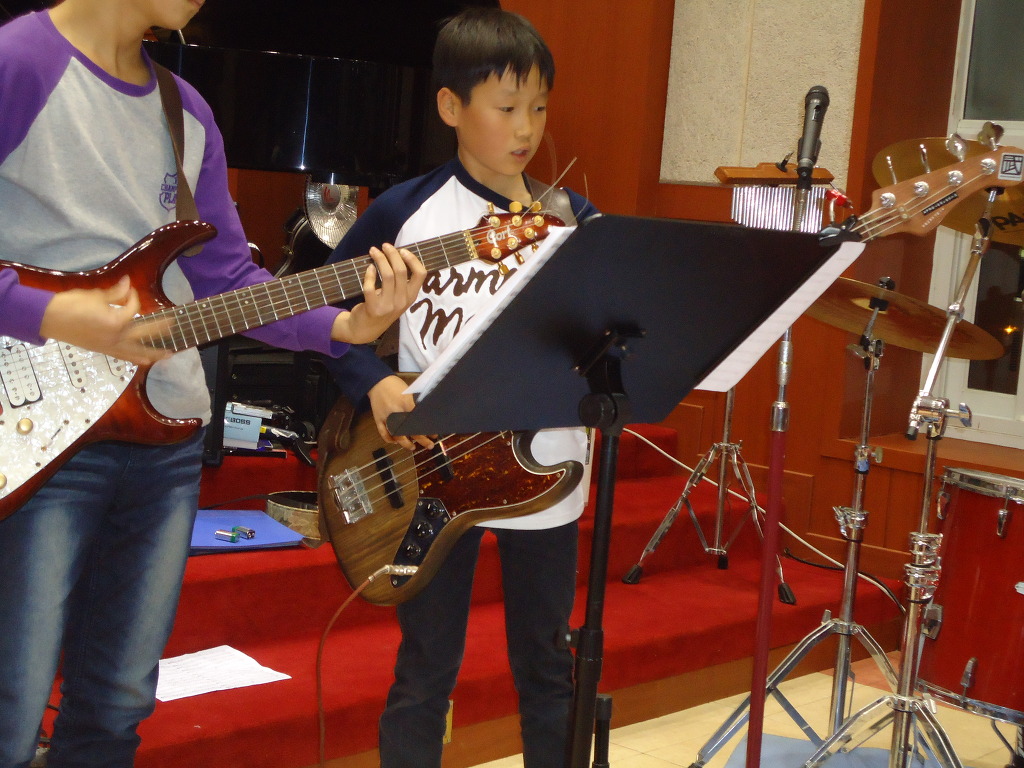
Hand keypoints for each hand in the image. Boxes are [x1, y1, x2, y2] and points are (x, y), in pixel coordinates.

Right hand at [39, 276, 171, 364]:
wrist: (48, 319)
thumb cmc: (70, 305)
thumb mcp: (94, 295)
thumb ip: (115, 293)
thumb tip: (128, 283)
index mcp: (115, 321)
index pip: (133, 309)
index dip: (133, 297)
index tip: (129, 290)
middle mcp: (116, 337)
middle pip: (144, 333)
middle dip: (160, 329)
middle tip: (173, 325)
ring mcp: (110, 346)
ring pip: (136, 351)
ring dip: (153, 353)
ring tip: (168, 355)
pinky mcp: (103, 350)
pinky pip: (123, 356)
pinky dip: (135, 358)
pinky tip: (143, 361)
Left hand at [331, 244, 425, 344]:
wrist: (366, 329)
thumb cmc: (383, 308)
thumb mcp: (398, 298)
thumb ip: (400, 282)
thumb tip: (397, 255)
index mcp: (411, 296)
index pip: (420, 274)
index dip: (412, 259)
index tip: (403, 250)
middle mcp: (402, 301)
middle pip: (401, 271)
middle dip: (392, 254)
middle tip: (385, 246)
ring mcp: (388, 306)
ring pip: (387, 276)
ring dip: (380, 259)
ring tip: (373, 251)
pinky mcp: (373, 308)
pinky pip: (370, 287)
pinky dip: (369, 274)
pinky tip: (369, 268)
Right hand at [367, 375, 433, 450]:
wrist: (377, 381)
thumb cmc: (396, 386)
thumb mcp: (410, 393)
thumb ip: (416, 405)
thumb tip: (427, 417)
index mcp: (406, 402)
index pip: (419, 419)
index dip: (427, 428)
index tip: (434, 434)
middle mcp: (396, 411)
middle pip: (410, 430)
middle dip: (422, 439)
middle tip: (430, 445)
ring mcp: (386, 417)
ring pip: (396, 435)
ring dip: (405, 443)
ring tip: (413, 447)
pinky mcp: (378, 419)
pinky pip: (383, 433)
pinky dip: (389, 439)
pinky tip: (396, 442)